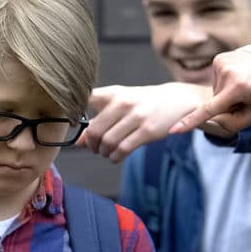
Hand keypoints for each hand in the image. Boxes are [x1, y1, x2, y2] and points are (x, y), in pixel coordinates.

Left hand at [78, 82, 211, 161]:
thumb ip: (99, 121)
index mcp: (113, 93)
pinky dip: (115, 157)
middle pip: (95, 130)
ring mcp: (136, 117)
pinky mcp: (147, 131)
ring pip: (108, 142)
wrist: (178, 100)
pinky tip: (116, 156)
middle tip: (95, 148)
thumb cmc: (142, 104)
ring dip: (103, 152)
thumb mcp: (120, 106)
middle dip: (92, 144)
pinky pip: (123, 149)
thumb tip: (78, 142)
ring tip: (106, 152)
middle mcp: (123, 103)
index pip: (85, 99)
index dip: (72, 113)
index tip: (72, 125)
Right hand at [170, 49, 250, 134]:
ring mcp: (221, 62)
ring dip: (227, 93)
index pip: (209, 109)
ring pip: (215, 91)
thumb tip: (212, 121)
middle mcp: (227, 72)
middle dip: (228, 104)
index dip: (190, 122)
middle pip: (216, 101)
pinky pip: (217, 79)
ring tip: (246, 85)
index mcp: (238, 88)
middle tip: (248, 97)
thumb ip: (234, 123)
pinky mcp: (219, 58)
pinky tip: (241, 77)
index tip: (173, 129)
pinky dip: (226, 82)